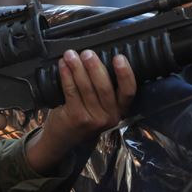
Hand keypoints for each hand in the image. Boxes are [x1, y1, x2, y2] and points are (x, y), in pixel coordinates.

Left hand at [26, 49, 136, 174]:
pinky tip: (63, 66)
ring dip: (77, 68)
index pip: (129, 91)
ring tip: (71, 55)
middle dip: (95, 67)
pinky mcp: (76, 117)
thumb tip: (97, 57)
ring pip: (86, 87)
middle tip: (88, 53)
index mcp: (119, 110)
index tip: (119, 57)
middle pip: (105, 87)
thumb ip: (103, 89)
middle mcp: (109, 117)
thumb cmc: (82, 116)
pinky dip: (66, 76)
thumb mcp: (100, 107)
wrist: (63, 139)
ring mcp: (93, 119)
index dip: (125, 74)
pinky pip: (71, 91)